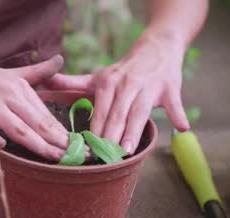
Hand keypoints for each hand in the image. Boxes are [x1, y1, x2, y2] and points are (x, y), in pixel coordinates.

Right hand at [0, 52, 68, 160]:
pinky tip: (1, 146)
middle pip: (37, 121)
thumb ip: (35, 72)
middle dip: (57, 140)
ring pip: (18, 127)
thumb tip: (60, 61)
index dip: (62, 131)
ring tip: (53, 157)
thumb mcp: (7, 73)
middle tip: (75, 156)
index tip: (78, 146)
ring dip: (37, 144)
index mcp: (18, 86)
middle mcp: (6, 94)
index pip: (45, 113)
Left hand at [47, 34, 189, 153]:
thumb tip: (46, 81)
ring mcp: (150, 87)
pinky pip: (175, 104)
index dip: (95, 130)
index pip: (101, 111)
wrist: (156, 48)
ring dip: (134, 131)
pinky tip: (183, 128)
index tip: (88, 147)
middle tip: (104, 157)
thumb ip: (72, 83)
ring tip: (127, 150)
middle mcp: (128, 85)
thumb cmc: (123, 71)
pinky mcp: (170, 89)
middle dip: (111, 136)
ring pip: (140, 112)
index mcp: (109, 84)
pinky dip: (179, 115)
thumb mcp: (97, 77)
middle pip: (118, 115)